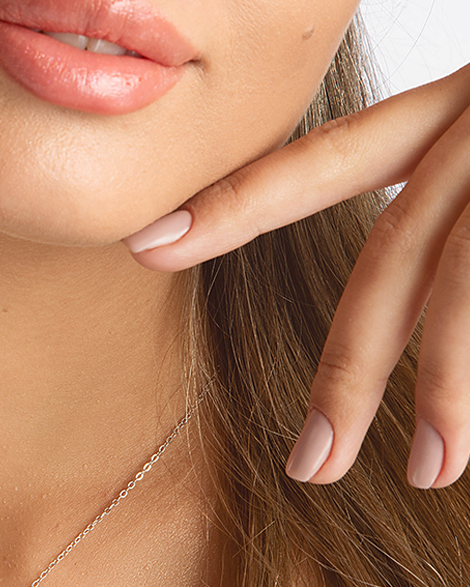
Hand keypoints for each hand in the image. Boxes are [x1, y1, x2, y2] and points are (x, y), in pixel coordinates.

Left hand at [123, 64, 469, 488]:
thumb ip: (446, 198)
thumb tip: (415, 281)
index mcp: (456, 112)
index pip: (325, 165)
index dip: (236, 205)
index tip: (148, 243)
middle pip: (393, 259)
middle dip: (347, 371)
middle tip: (306, 466)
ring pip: (467, 286)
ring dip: (449, 390)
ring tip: (428, 474)